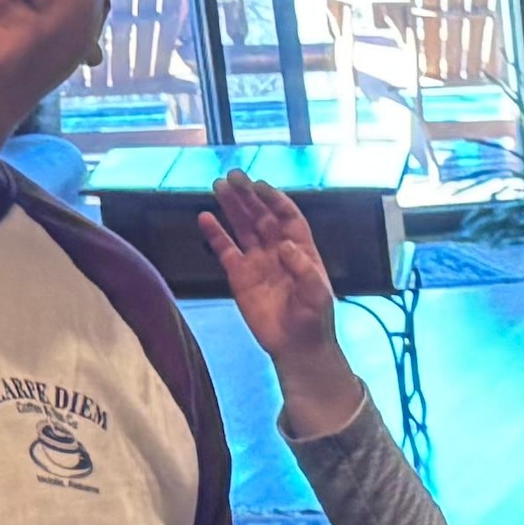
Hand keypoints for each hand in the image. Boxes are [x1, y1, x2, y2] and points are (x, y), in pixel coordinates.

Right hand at [197, 175, 349, 408]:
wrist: (297, 347)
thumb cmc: (314, 320)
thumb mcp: (317, 294)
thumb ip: (304, 268)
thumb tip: (283, 245)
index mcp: (301, 250)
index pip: (287, 216)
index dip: (274, 199)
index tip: (259, 185)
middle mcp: (277, 250)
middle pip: (261, 216)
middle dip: (249, 196)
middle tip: (233, 177)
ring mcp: (257, 261)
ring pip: (243, 227)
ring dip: (232, 207)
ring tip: (219, 186)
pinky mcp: (239, 276)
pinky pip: (225, 249)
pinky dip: (215, 234)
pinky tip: (205, 217)